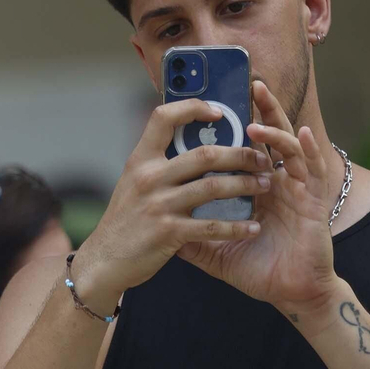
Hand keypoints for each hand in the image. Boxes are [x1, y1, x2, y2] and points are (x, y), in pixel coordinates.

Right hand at [74, 98, 270, 306]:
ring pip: (213, 187)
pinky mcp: (168, 232)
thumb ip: (160, 164)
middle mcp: (149, 177)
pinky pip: (210, 225)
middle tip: (262, 158)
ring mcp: (159, 204)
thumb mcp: (134, 182)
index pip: (164, 118)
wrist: (104, 260)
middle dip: (240, 154)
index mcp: (141, 159)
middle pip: (204, 154)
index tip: (218, 112)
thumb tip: (196, 144)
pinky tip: (253, 228)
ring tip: (266, 184)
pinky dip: (236, 227)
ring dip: (245, 185)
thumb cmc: (126, 219)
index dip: (193, 108)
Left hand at [177, 81, 341, 325]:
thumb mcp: (217, 251)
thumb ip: (193, 236)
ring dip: (274, 127)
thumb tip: (160, 225)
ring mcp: (297, 189)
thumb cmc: (260, 272)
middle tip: (248, 83)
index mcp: (255, 189)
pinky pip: (312, 168)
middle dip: (261, 108)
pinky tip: (297, 133)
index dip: (236, 124)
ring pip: (288, 145)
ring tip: (254, 117)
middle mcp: (277, 182)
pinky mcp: (313, 201)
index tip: (217, 104)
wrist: (290, 296)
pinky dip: (305, 148)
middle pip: (269, 136)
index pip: (245, 148)